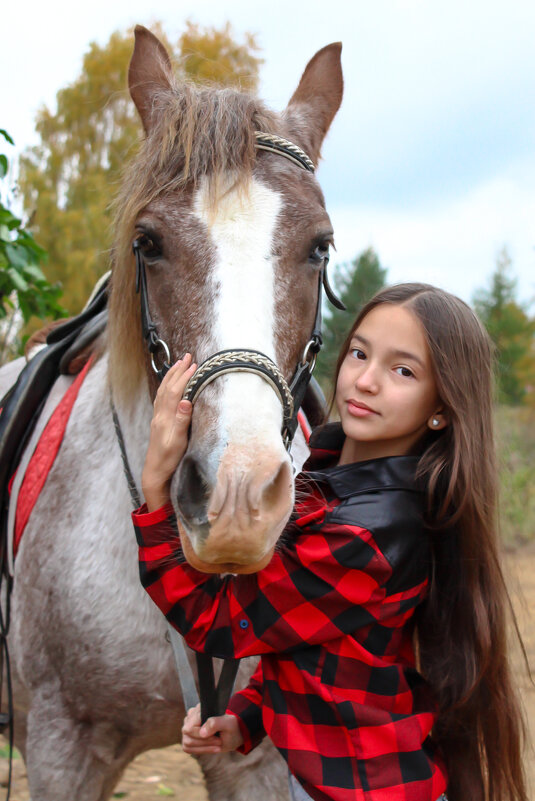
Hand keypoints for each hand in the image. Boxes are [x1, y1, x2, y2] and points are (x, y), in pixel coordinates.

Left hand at [142, 354, 196, 510]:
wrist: (155, 472)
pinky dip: (166, 386)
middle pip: (167, 387)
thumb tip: (185, 400)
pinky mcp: (158, 422)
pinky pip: (161, 398)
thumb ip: (181, 420)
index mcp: (165, 418)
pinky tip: (169, 385)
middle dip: (177, 370)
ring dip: (171, 376)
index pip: (174, 392)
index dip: (184, 377)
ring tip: (179, 364)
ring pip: (162, 391)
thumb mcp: (178, 442)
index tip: (194, 364)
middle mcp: (159, 415)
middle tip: (188, 356)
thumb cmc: (168, 459)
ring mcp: (157, 418)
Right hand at [181, 704, 243, 754]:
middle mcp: (190, 718)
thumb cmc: (231, 726)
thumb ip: (215, 723)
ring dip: (204, 747)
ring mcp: (188, 729)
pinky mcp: (188, 739)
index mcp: (198, 709)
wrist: (233, 734)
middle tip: (219, 741)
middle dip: (205, 741)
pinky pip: (188, 748)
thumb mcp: (228, 723)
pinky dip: (202, 750)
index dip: (202, 733)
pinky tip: (213, 748)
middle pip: (188, 735)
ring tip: (217, 745)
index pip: (191, 726)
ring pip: (187, 743)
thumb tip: (202, 733)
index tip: (216, 735)